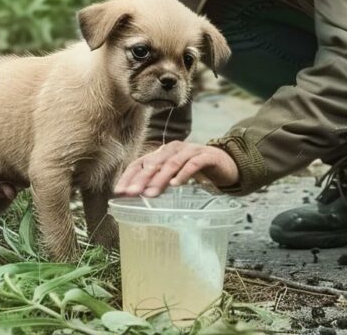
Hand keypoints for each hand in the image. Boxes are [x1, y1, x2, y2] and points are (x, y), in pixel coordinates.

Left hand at [115, 141, 238, 196]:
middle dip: (141, 178)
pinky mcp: (207, 156)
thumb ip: (158, 181)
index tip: (119, 192)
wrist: (227, 163)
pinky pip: (193, 164)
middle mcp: (174, 149)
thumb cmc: (196, 171)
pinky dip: (184, 173)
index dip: (129, 176)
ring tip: (151, 193)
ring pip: (171, 163)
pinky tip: (176, 184)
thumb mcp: (174, 175)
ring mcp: (191, 151)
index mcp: (162, 153)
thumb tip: (136, 196)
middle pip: (154, 162)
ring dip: (160, 178)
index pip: (140, 162)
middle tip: (132, 193)